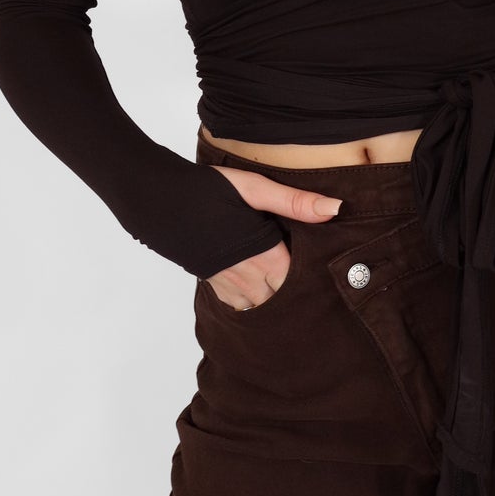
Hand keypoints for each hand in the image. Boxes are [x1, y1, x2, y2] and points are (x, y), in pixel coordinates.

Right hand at [203, 164, 343, 310]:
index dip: (315, 280)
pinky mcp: (212, 283)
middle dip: (296, 295)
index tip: (329, 276)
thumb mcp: (254, 188)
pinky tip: (258, 289)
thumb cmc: (208, 190)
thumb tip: (336, 208)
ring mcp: (228, 283)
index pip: (300, 282)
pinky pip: (238, 305)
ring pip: (260, 307)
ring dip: (273, 300)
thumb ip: (294, 202)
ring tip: (287, 291)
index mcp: (265, 254)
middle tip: (314, 288)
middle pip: (282, 300)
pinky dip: (251, 302)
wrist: (159, 200)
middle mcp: (248, 276)